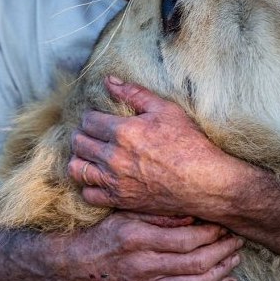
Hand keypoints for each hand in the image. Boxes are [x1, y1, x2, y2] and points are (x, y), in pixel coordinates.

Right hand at [58, 210, 242, 280]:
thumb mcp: (127, 213)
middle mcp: (142, 266)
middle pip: (195, 264)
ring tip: (235, 258)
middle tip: (237, 239)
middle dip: (222, 251)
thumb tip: (193, 212)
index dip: (211, 232)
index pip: (186, 239)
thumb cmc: (105, 232)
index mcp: (138, 239)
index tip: (225, 223)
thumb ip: (159, 213)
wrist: (77, 264)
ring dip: (221, 272)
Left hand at [69, 76, 234, 216]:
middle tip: (93, 134)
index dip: (91, 116)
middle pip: (78, 143)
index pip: (88, 120)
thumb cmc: (188, 143)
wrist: (203, 182)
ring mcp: (114, 181)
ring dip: (80, 159)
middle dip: (83, 135)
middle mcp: (113, 157)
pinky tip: (100, 176)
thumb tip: (109, 80)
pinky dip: (89, 184)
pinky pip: (88, 193)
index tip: (99, 118)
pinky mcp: (119, 200)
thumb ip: (134, 93)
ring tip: (92, 154)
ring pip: (76, 169)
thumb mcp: (166, 109)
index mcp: (123, 131)